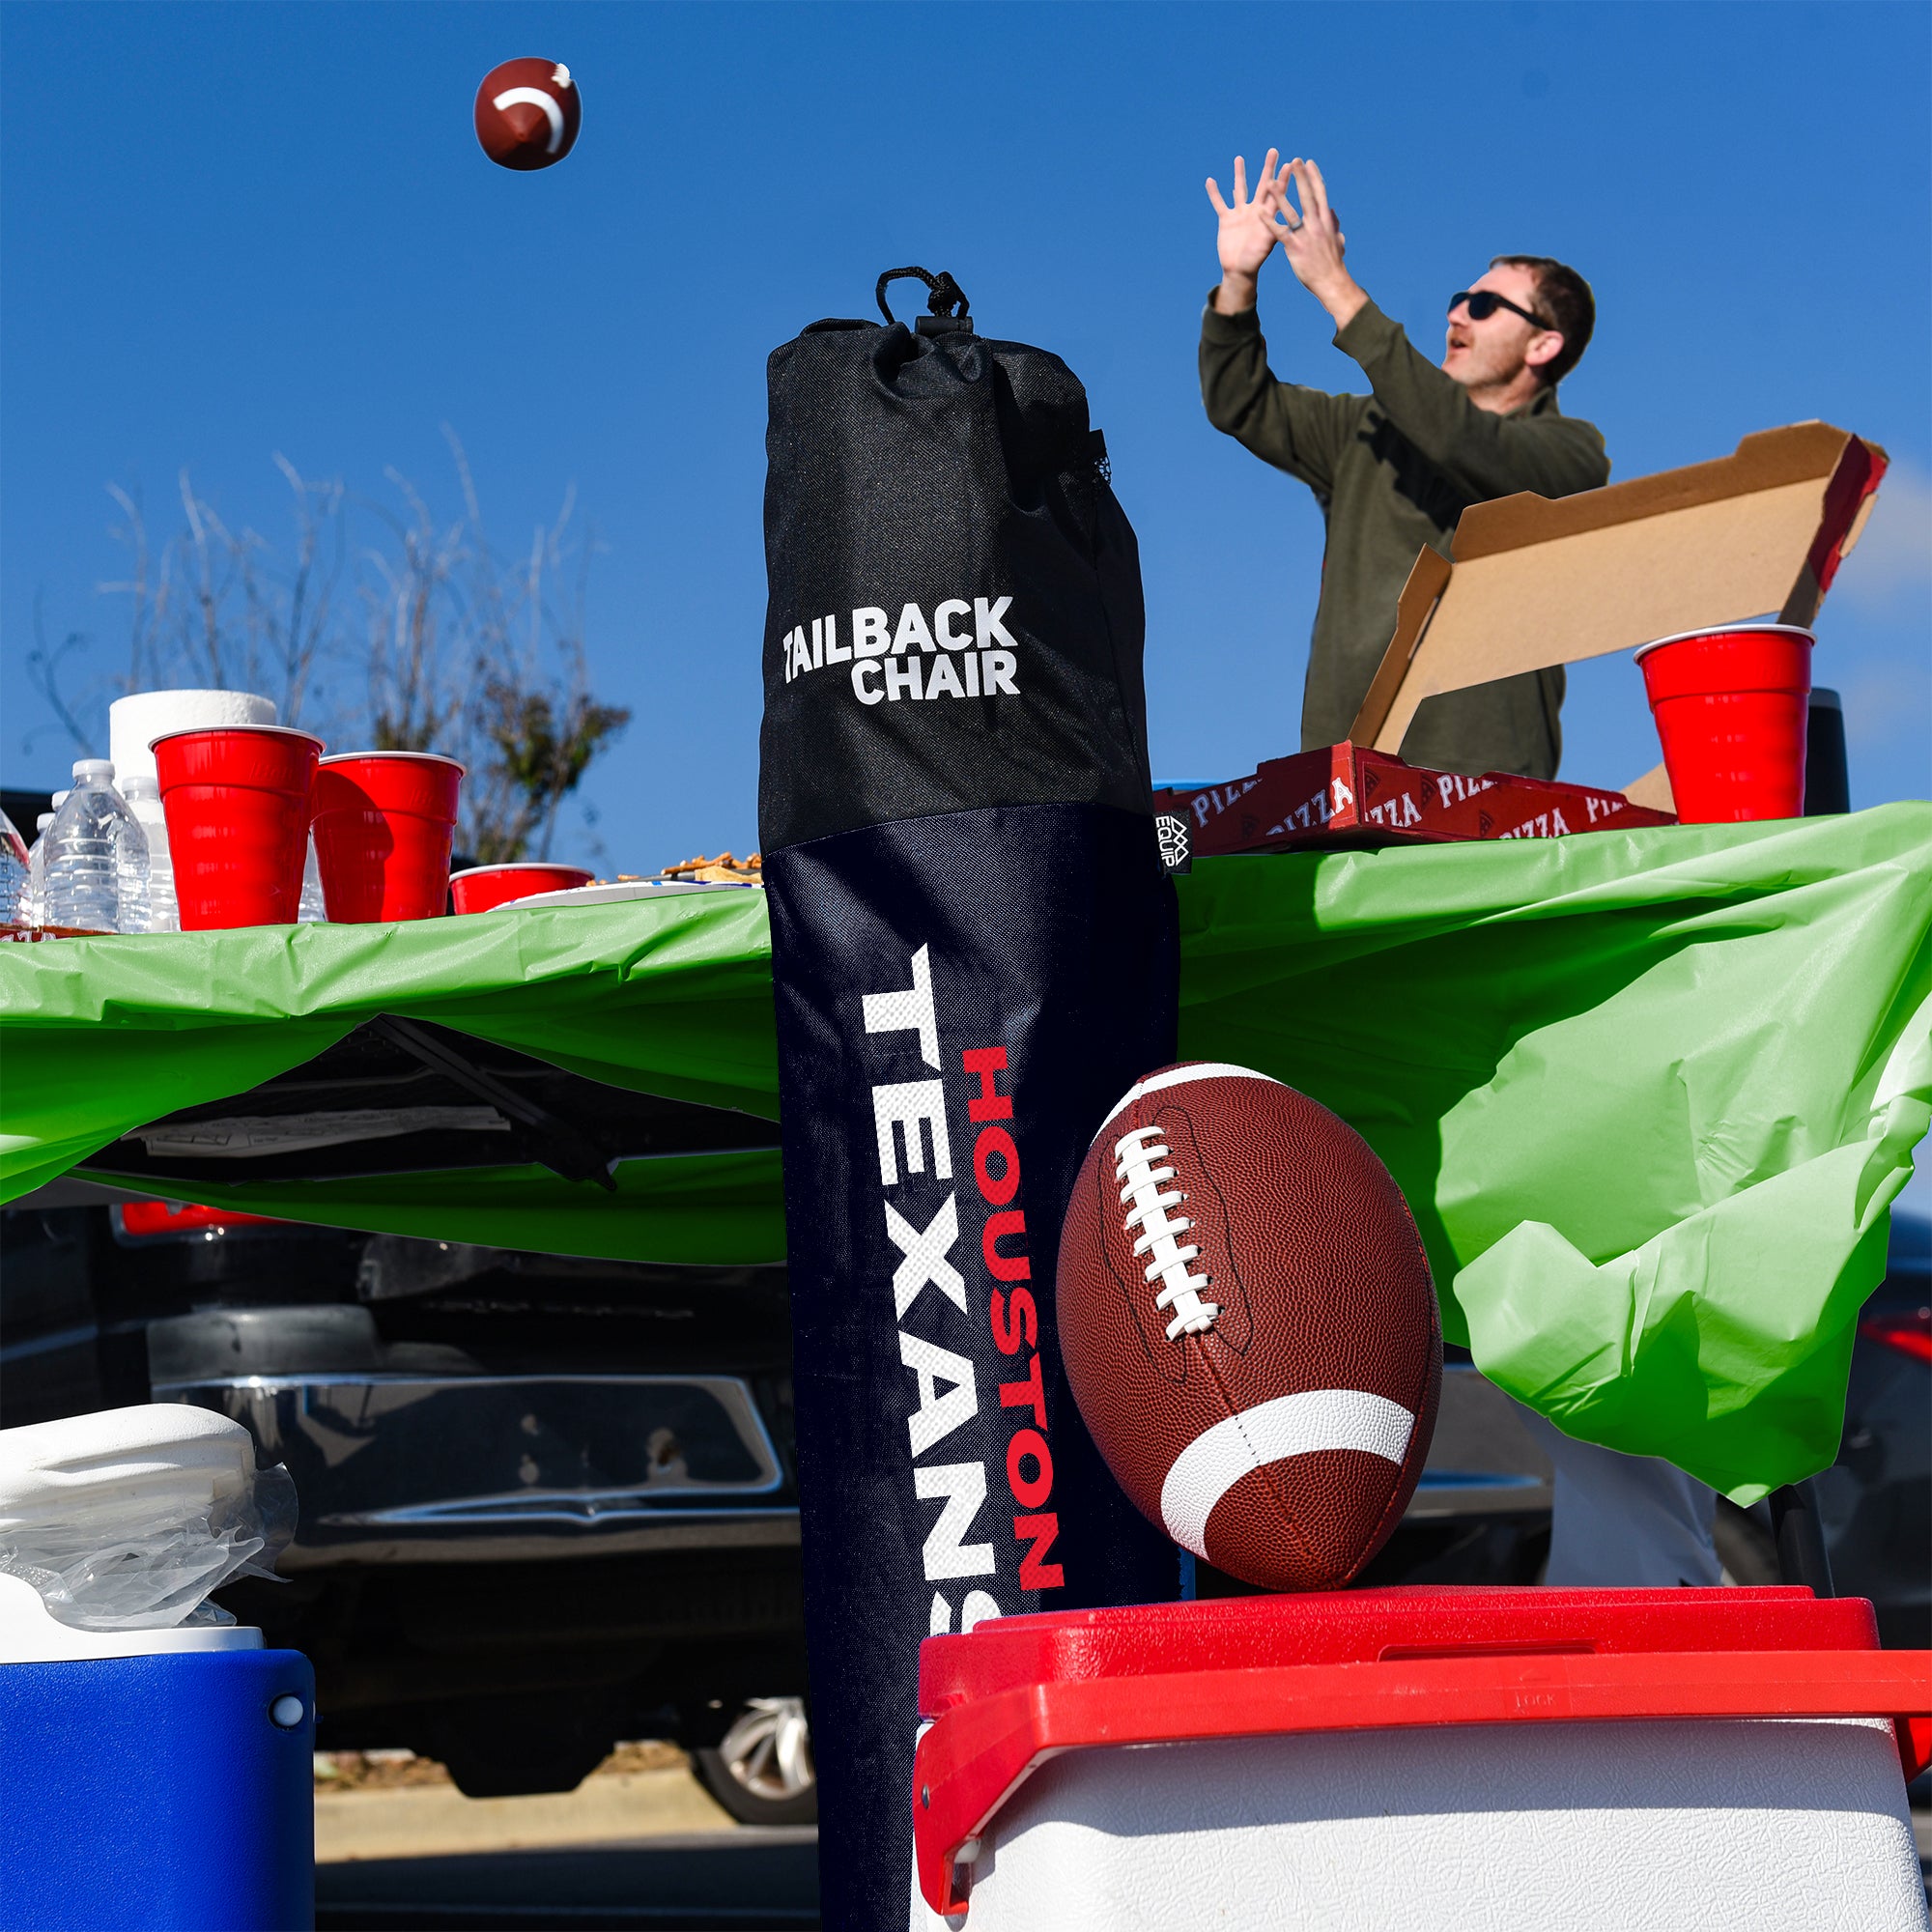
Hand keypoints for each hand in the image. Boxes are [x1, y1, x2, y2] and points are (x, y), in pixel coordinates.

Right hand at [1205, 149, 1293, 309]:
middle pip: (1262, 185)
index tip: (1291, 164)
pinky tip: (1210, 181)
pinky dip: (1214, 193)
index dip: (1283, 179)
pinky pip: (1219, 203)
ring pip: (1240, 189)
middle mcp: (1255, 211)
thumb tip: (1284, 218)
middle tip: (1274, 151)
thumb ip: (1274, 228)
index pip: (1277, 193)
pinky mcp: (1226, 219)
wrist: (1240, 270)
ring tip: (1239, 158)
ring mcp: (1240, 213)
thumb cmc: (1256, 260)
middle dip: (1268, 168)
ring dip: (1239, 174)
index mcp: (1267, 216)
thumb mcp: (1268, 244)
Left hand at [1260, 158, 1364, 326]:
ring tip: (1269, 181)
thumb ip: (1334, 225)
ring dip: (1279, 195)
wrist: (1332, 282)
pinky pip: (1279, 232)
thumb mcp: (1337, 241)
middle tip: (1294, 160)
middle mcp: (1317, 224)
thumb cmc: (1333, 264)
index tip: (1309, 163)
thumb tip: (1333, 213)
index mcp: (1327, 221)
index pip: (1320, 194)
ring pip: (1291, 210)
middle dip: (1300, 177)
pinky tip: (1259, 213)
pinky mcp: (1295, 247)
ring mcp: (1306, 235)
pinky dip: (1269, 222)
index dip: (1314, 177)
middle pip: (1307, 195)